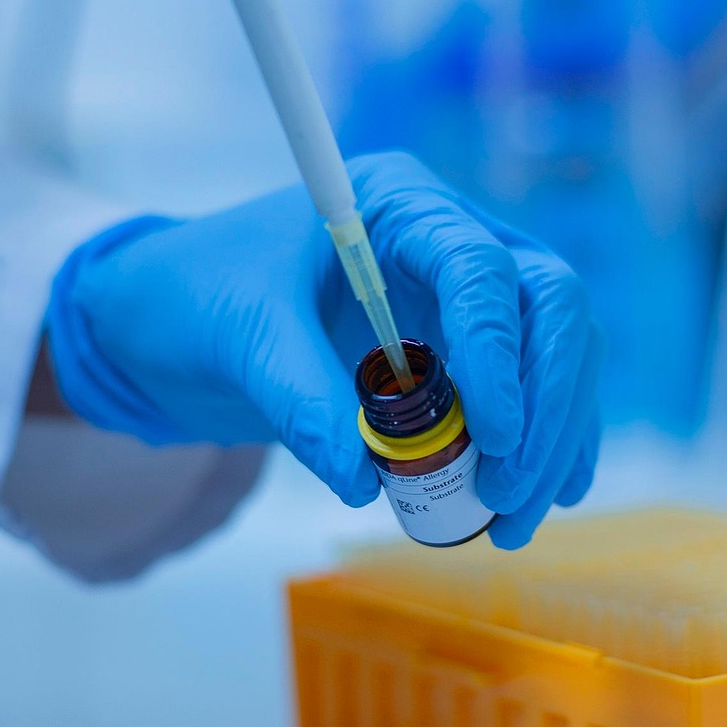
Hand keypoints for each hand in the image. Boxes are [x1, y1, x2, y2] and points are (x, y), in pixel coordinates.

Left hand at [44, 152, 601, 547]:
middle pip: (548, 306)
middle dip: (544, 403)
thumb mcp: (239, 337)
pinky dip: (549, 442)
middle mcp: (450, 238)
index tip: (494, 437)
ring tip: (513, 520)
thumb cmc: (197, 297)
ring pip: (557, 351)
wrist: (169, 319)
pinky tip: (549, 495)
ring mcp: (465, 295)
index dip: (500, 353)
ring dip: (552, 438)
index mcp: (400, 205)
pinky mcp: (467, 349)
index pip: (481, 267)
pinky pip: (535, 389)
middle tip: (508, 491)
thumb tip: (364, 482)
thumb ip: (300, 398)